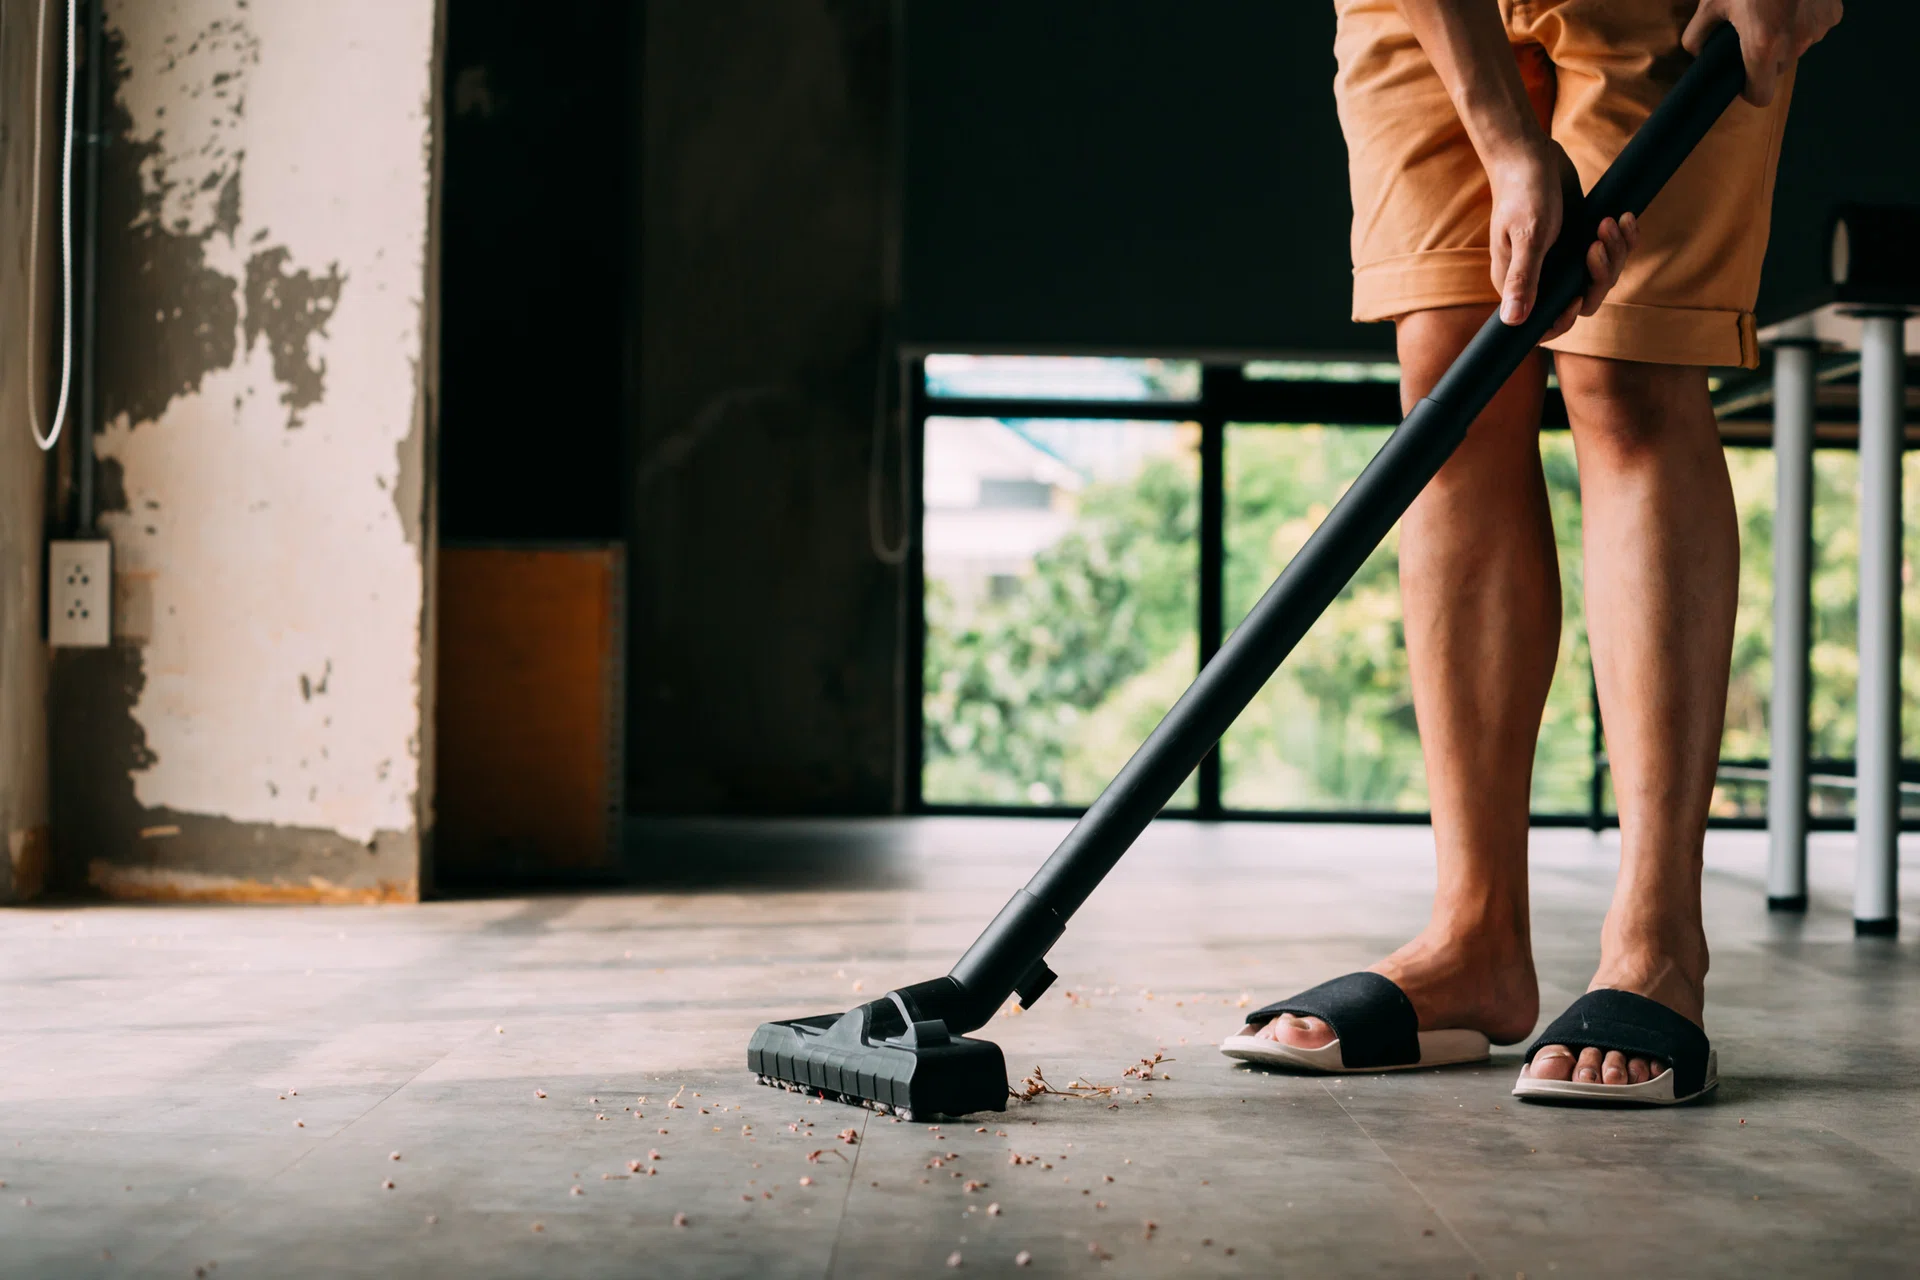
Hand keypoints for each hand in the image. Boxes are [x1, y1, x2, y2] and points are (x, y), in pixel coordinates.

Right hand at [1487, 137, 1639, 341]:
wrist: (1530, 153)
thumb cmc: (1524, 193)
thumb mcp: (1528, 236)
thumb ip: (1523, 280)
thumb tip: (1512, 323)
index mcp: (1519, 282)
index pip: (1544, 322)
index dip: (1566, 318)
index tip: (1579, 294)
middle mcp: (1541, 276)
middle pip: (1582, 299)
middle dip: (1599, 275)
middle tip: (1597, 243)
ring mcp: (1562, 258)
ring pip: (1600, 275)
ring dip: (1614, 251)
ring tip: (1609, 221)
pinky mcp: (1579, 239)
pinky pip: (1610, 253)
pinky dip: (1623, 238)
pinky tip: (1625, 218)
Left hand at [1683, 0, 1841, 106]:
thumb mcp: (1711, 2)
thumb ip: (1698, 35)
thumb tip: (1696, 52)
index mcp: (1763, 48)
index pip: (1760, 95)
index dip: (1748, 90)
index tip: (1741, 77)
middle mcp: (1795, 44)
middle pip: (1777, 70)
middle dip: (1764, 58)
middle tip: (1751, 31)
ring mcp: (1819, 29)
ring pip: (1798, 48)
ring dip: (1785, 37)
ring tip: (1772, 9)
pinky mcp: (1834, 13)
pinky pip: (1815, 27)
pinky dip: (1804, 19)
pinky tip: (1793, 0)